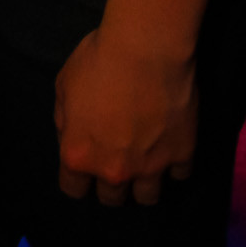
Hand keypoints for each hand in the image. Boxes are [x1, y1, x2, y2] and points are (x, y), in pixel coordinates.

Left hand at [54, 27, 196, 205]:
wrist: (145, 47)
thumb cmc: (98, 60)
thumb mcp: (63, 84)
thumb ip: (65, 120)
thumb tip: (71, 135)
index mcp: (79, 154)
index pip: (73, 190)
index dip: (78, 178)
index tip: (85, 167)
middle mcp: (114, 170)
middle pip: (111, 198)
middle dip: (111, 182)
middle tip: (116, 159)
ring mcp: (151, 167)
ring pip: (147, 198)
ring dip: (143, 182)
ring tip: (145, 162)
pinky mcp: (182, 155)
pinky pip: (179, 174)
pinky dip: (175, 163)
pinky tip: (170, 145)